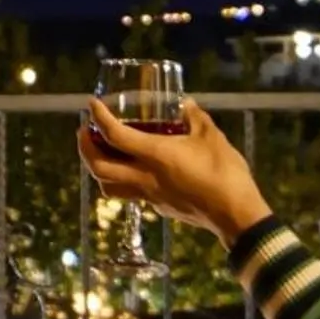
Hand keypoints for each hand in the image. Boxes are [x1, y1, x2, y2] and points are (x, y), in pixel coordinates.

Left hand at [79, 97, 272, 243]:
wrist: (235, 214)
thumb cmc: (225, 172)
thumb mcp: (212, 137)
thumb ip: (195, 118)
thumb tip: (186, 104)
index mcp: (156, 155)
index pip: (115, 135)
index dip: (99, 118)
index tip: (91, 105)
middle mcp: (145, 177)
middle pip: (98, 167)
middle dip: (85, 148)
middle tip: (85, 132)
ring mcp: (149, 196)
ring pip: (108, 186)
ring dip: (97, 169)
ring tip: (100, 152)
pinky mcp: (158, 207)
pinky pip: (129, 194)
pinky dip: (120, 180)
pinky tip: (131, 170)